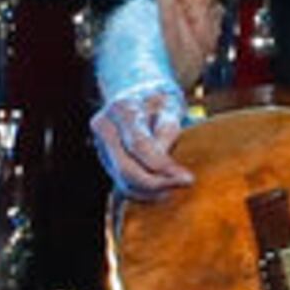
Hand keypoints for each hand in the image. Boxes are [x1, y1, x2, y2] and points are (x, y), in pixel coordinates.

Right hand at [91, 83, 193, 197]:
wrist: (138, 96)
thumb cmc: (160, 102)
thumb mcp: (170, 108)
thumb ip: (166, 133)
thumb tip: (165, 168)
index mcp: (121, 109)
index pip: (139, 146)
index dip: (163, 165)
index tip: (188, 179)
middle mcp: (104, 127)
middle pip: (126, 168)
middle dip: (156, 183)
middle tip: (184, 186)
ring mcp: (101, 146)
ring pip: (122, 180)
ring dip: (149, 192)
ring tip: (175, 191)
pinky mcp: (106, 161)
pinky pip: (122, 185)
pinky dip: (142, 194)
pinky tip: (162, 193)